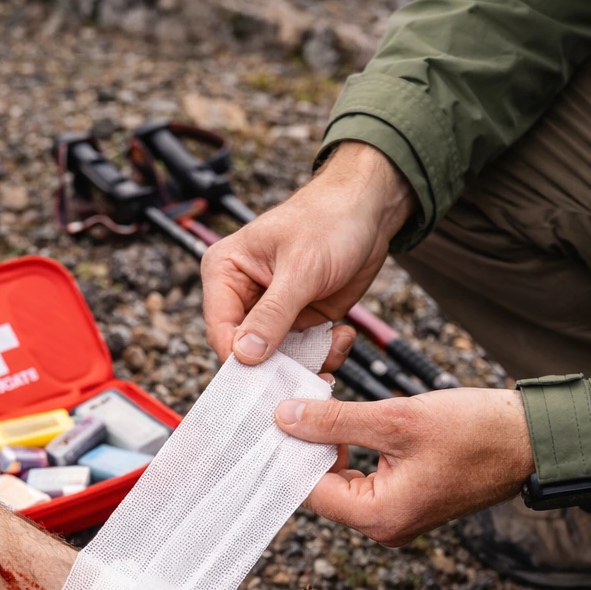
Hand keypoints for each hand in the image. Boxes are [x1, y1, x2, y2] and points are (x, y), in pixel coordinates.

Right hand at [203, 142, 415, 366]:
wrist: (369, 212)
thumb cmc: (328, 221)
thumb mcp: (300, 268)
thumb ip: (272, 314)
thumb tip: (244, 355)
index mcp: (225, 273)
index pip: (220, 329)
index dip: (240, 358)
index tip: (266, 377)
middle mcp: (243, 296)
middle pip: (247, 352)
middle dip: (278, 366)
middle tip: (308, 373)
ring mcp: (273, 313)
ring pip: (278, 360)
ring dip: (307, 362)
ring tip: (334, 343)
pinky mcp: (301, 322)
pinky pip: (305, 355)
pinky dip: (325, 353)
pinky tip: (343, 334)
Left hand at [275, 388, 535, 545]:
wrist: (531, 439)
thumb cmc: (475, 431)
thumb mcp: (397, 420)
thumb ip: (336, 421)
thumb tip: (284, 418)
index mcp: (379, 517)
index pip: (309, 490)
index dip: (289, 451)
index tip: (276, 414)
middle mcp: (384, 528)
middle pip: (323, 488)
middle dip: (307, 446)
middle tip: (294, 401)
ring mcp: (396, 517)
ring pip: (342, 480)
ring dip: (330, 444)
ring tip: (319, 402)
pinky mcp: (407, 501)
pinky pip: (364, 478)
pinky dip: (352, 450)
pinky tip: (346, 418)